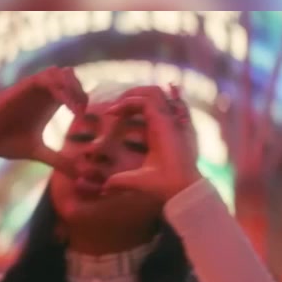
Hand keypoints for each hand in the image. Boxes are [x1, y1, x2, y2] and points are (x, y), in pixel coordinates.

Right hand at [0, 66, 86, 175]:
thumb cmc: (6, 143)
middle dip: (79, 91)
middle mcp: (42, 94)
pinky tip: (65, 105)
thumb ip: (58, 160)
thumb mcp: (37, 152)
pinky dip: (59, 88)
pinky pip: (44, 78)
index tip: (84, 119)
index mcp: (48, 104)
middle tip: (81, 112)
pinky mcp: (22, 88)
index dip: (82, 100)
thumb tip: (78, 176)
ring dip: (71, 86)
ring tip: (74, 108)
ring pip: (59, 72)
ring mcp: (32, 89)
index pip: (72, 90)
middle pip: (69, 76)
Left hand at [102, 85, 202, 200]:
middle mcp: (164, 123)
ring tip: (114, 106)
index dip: (129, 106)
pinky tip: (114, 112)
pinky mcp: (164, 120)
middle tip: (113, 107)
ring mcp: (166, 120)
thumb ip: (120, 180)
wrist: (176, 189)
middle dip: (130, 94)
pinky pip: (146, 101)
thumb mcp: (134, 179)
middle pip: (151, 94)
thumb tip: (105, 189)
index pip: (146, 108)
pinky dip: (129, 102)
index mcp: (158, 132)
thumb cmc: (161, 184)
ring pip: (151, 92)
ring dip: (130, 94)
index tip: (111, 115)